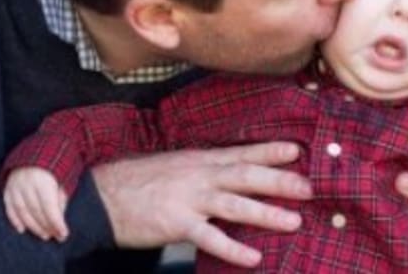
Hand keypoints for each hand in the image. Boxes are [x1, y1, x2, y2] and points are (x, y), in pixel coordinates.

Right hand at [3, 167, 69, 240]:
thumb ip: (61, 198)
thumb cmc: (59, 163)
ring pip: (21, 210)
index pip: (49, 206)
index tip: (63, 234)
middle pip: (35, 210)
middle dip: (46, 226)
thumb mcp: (65, 178)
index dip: (56, 222)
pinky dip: (15, 219)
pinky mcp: (8, 186)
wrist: (42, 146)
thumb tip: (58, 219)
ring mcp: (15, 184)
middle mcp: (27, 182)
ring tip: (43, 234)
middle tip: (54, 236)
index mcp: (43, 178)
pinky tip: (22, 229)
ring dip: (32, 226)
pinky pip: (9, 206)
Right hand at [91, 142, 310, 267]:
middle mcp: (198, 176)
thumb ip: (205, 170)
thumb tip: (234, 174)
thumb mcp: (175, 166)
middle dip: (279, 180)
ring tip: (293, 220)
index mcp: (199, 160)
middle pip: (245, 175)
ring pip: (233, 205)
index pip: (241, 153)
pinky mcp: (175, 224)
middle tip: (308, 188)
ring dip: (265, 213)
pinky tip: (253, 257)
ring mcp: (187, 199)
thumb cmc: (138, 182)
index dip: (269, 151)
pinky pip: (209, 238)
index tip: (297, 149)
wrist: (99, 196)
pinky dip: (232, 248)